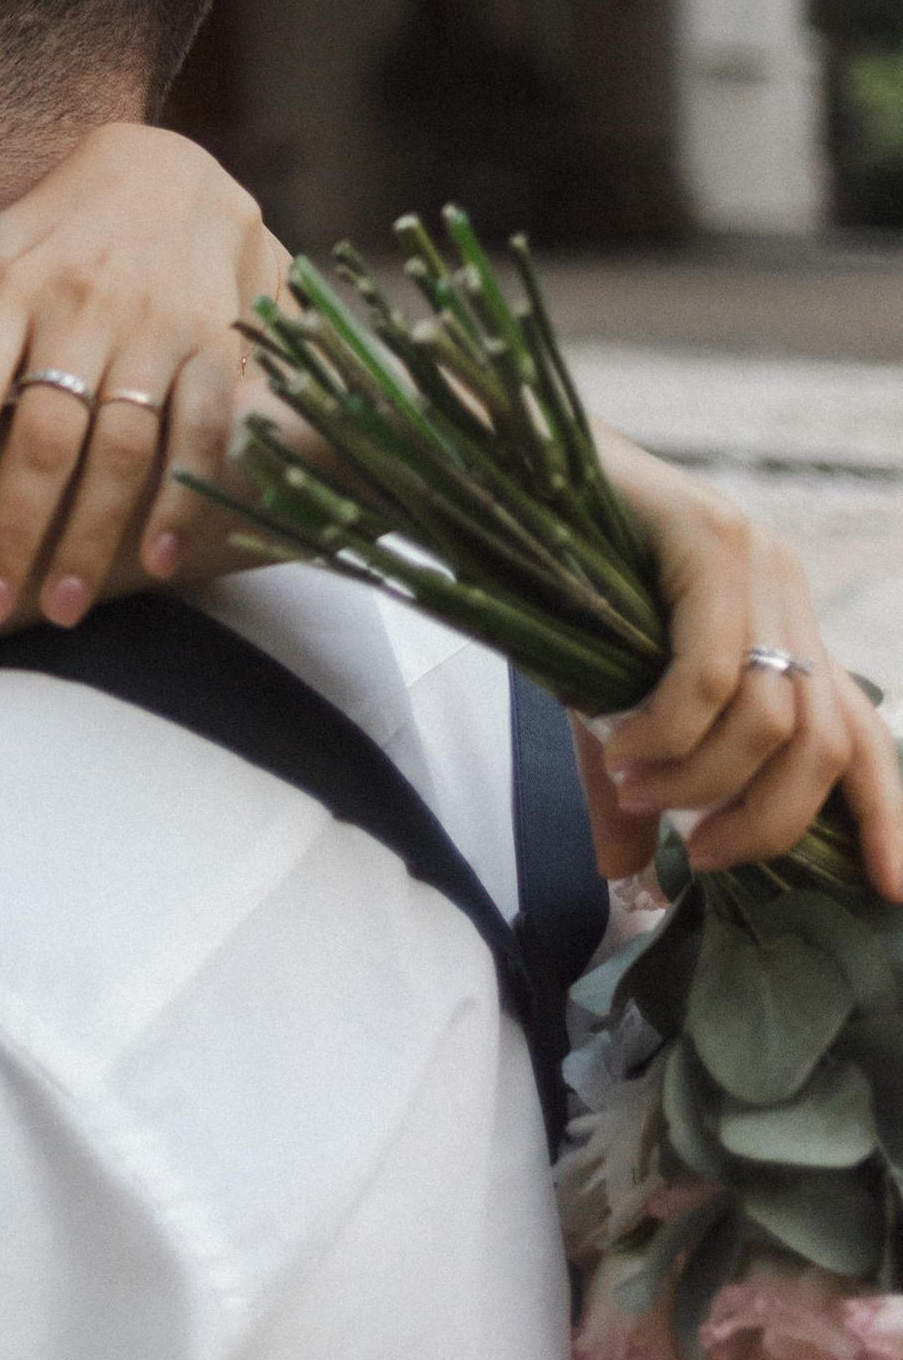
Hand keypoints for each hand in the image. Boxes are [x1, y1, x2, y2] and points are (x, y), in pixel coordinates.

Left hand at [0, 122, 284, 631]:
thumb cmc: (54, 236)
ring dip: (91, 534)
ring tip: (59, 606)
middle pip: (41, 435)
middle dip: (10, 530)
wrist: (168, 169)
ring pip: (121, 445)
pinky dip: (184, 497)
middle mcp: (80, 306)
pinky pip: (205, 428)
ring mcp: (155, 324)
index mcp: (6, 286)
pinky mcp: (218, 341)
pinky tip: (157, 560)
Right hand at [581, 433, 902, 899]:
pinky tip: (620, 747)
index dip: (887, 814)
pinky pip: (711, 670)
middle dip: (767, 821)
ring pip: (771, 716)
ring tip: (635, 791)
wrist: (497, 470)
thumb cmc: (553, 580)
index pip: (862, 731)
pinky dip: (669, 731)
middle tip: (697, 853)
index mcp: (782, 622)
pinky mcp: (708, 533)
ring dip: (700, 779)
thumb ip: (635, 781)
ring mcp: (753, 555)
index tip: (889, 890)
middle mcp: (786, 586)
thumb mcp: (610, 700)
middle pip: (825, 742)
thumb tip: (631, 874)